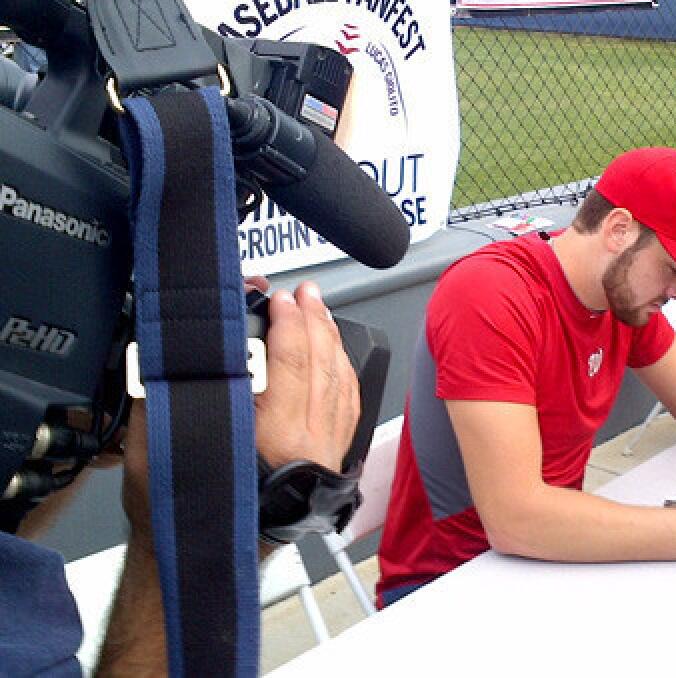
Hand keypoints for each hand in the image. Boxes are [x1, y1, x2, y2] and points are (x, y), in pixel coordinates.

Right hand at [121, 280, 360, 531]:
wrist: (201, 557)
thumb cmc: (179, 509)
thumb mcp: (153, 443)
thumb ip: (161, 388)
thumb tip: (166, 343)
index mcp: (272, 435)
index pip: (291, 360)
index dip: (288, 322)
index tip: (279, 298)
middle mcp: (307, 443)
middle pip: (321, 364)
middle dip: (313, 320)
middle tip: (304, 294)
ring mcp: (325, 452)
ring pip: (339, 382)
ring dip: (331, 342)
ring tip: (320, 313)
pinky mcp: (330, 460)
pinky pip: (348, 406)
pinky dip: (343, 374)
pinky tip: (337, 357)